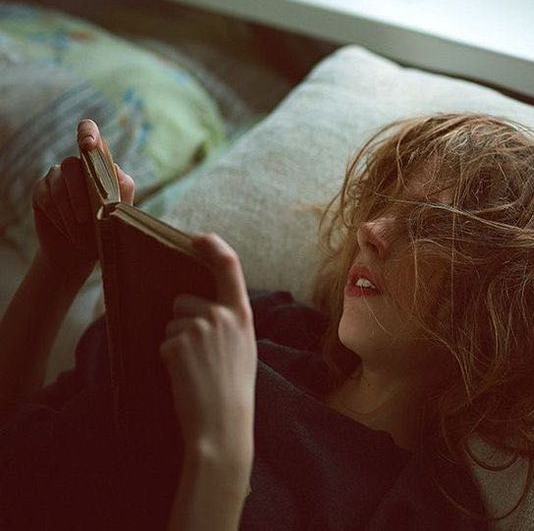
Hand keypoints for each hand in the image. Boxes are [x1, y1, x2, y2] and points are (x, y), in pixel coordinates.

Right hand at [31, 119, 134, 279]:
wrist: (81, 252)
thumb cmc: (105, 227)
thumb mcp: (121, 208)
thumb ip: (122, 187)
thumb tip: (115, 169)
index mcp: (99, 163)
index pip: (90, 134)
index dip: (87, 133)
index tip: (87, 145)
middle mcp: (77, 165)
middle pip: (73, 165)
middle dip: (80, 195)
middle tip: (87, 220)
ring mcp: (56, 176)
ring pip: (59, 183)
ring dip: (69, 209)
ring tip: (79, 231)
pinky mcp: (40, 190)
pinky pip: (45, 196)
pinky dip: (58, 215)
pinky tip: (67, 228)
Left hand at [160, 234, 256, 480]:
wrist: (222, 423)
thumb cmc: (233, 388)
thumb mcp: (243, 345)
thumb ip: (229, 320)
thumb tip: (202, 304)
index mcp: (242, 313)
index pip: (229, 265)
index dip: (213, 246)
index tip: (199, 237)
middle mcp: (222, 315)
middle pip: (184, 300)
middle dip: (183, 319)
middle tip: (198, 353)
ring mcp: (199, 328)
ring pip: (171, 322)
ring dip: (176, 341)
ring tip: (194, 368)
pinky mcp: (177, 344)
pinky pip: (163, 342)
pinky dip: (168, 358)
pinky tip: (184, 376)